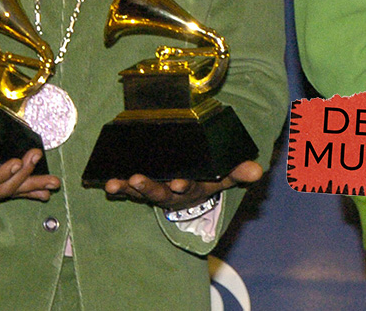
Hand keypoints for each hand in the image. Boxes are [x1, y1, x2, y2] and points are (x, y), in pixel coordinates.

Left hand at [102, 159, 262, 210]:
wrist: (189, 192)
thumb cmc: (206, 179)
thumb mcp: (223, 177)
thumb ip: (239, 172)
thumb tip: (258, 170)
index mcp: (191, 189)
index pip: (188, 188)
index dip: (183, 186)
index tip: (178, 183)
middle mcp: (169, 194)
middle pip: (158, 193)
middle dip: (148, 187)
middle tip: (138, 179)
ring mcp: (152, 192)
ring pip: (139, 193)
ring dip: (127, 188)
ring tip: (115, 183)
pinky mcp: (138, 189)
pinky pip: (126, 190)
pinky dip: (117, 188)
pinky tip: (107, 183)